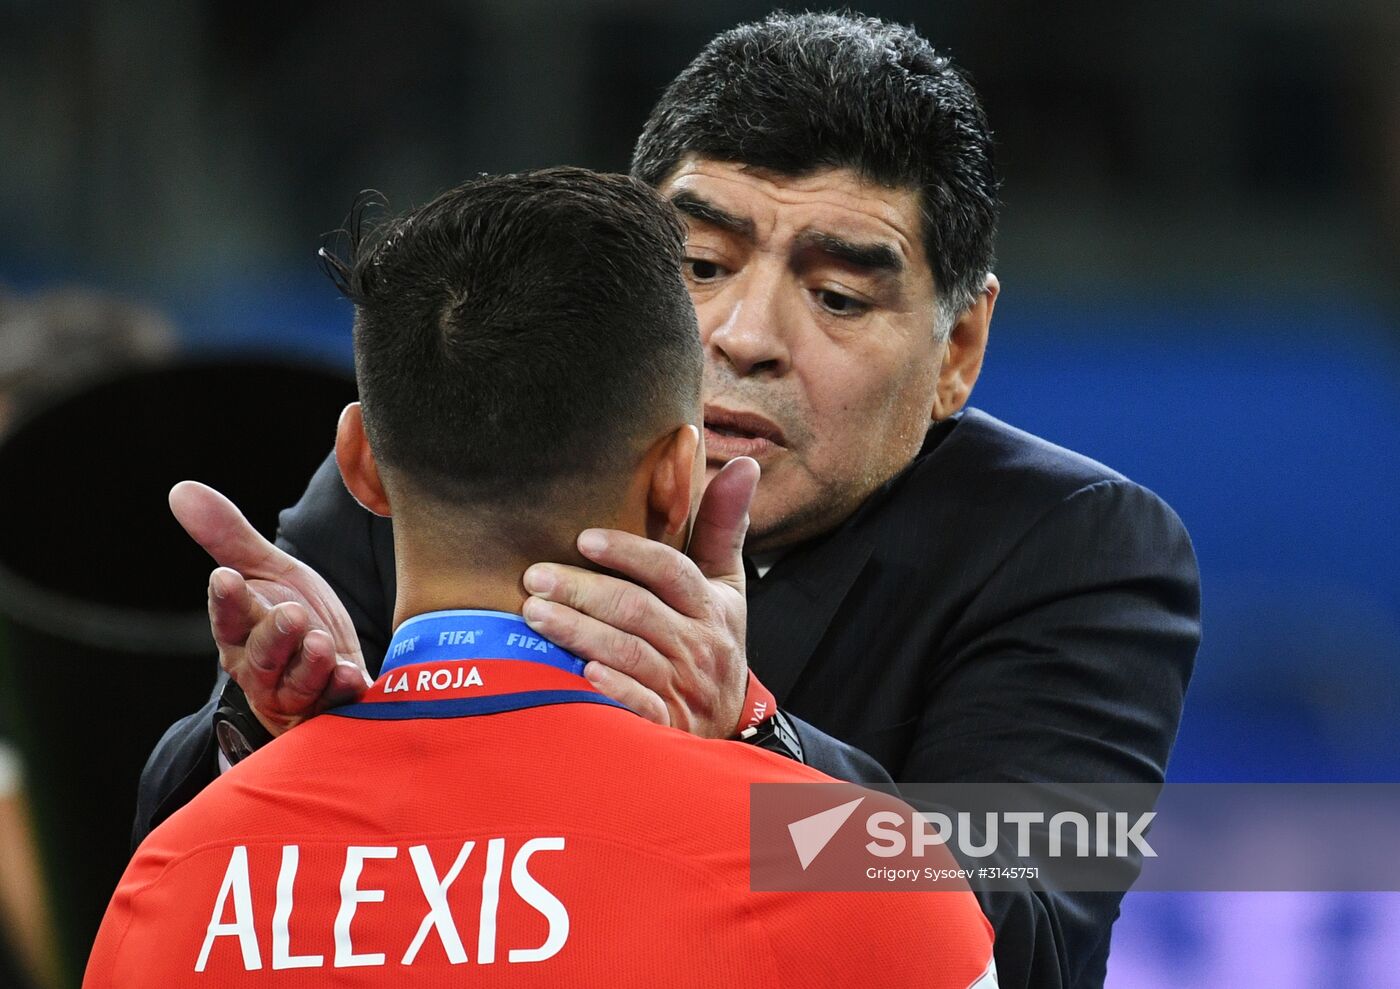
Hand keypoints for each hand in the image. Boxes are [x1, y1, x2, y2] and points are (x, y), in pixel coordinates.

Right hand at [168, 481, 370, 735]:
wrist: (329, 665)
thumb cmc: (290, 616)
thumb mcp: (268, 571)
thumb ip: (230, 537)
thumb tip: (182, 490)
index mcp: (241, 631)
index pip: (228, 617)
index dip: (227, 601)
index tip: (226, 578)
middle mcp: (263, 668)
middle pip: (263, 656)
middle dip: (275, 636)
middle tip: (293, 614)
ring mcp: (298, 692)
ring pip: (298, 684)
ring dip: (310, 665)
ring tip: (322, 644)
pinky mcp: (331, 707)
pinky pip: (335, 704)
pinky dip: (343, 691)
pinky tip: (352, 675)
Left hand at [519, 457, 759, 736]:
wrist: (726, 723)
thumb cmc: (712, 640)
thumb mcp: (725, 585)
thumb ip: (723, 526)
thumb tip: (743, 464)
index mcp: (710, 606)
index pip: (671, 572)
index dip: (629, 553)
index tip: (584, 540)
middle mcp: (698, 645)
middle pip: (638, 611)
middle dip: (583, 592)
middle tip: (534, 577)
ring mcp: (682, 688)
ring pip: (628, 654)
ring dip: (579, 633)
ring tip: (534, 614)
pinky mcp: (665, 725)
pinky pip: (638, 706)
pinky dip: (611, 690)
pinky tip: (580, 674)